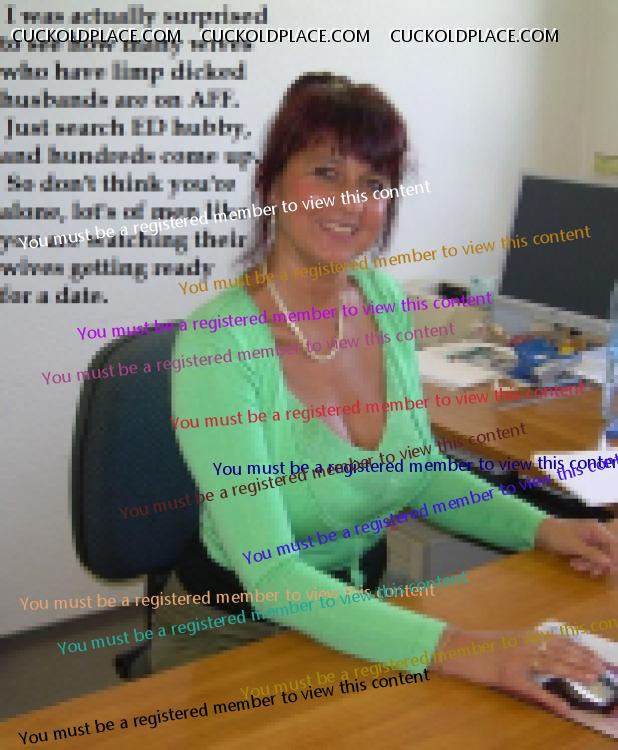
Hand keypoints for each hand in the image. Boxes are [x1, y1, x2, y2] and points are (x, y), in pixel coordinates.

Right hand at [433, 627, 605, 715]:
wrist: (456, 647)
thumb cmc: (479, 645)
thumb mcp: (507, 640)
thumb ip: (526, 644)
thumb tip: (549, 650)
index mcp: (524, 634)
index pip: (558, 639)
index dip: (579, 648)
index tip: (594, 655)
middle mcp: (523, 643)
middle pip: (559, 651)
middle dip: (582, 660)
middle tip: (600, 669)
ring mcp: (516, 659)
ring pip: (552, 665)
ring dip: (574, 672)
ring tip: (591, 679)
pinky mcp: (508, 676)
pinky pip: (534, 690)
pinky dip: (551, 699)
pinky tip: (564, 707)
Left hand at [535, 517, 617, 576]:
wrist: (538, 532)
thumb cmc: (556, 535)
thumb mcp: (574, 545)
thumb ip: (593, 554)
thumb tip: (610, 563)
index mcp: (595, 529)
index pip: (613, 544)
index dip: (614, 558)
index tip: (611, 570)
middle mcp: (595, 534)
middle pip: (606, 553)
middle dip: (598, 563)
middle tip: (590, 571)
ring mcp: (588, 541)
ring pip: (597, 557)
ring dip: (589, 564)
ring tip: (574, 565)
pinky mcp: (581, 547)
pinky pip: (589, 558)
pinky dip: (584, 563)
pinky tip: (573, 564)